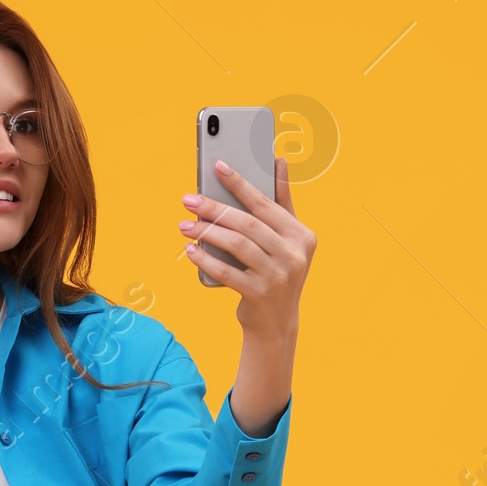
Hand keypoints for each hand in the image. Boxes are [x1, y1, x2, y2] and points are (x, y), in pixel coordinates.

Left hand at [180, 156, 315, 435]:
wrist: (276, 325)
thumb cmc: (276, 273)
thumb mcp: (286, 240)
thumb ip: (281, 203)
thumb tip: (279, 160)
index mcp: (302, 235)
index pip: (265, 203)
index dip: (240, 183)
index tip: (217, 166)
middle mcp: (294, 255)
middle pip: (248, 224)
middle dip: (214, 209)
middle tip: (189, 199)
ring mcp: (278, 277)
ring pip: (237, 246)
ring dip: (207, 233)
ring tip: (185, 226)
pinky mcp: (260, 296)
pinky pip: (227, 272)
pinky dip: (206, 260)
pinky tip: (190, 251)